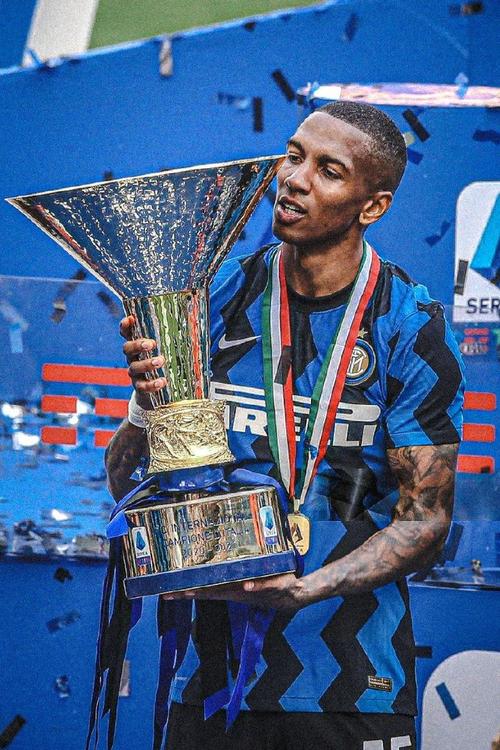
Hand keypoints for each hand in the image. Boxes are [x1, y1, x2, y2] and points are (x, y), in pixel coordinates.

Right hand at [120, 315, 165, 408]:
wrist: (159, 392)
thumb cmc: (165, 363)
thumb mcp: (167, 349)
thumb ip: (174, 338)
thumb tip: (193, 322)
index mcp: (138, 345)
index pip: (126, 333)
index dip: (125, 326)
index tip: (130, 319)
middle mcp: (133, 358)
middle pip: (127, 349)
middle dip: (138, 345)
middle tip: (151, 344)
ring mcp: (135, 372)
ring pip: (135, 367)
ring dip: (147, 364)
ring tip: (160, 361)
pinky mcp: (140, 387)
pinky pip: (142, 386)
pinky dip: (151, 384)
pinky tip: (162, 382)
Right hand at [161, 573, 307, 610]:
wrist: (292, 595)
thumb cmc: (267, 583)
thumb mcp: (246, 574)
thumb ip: (234, 565)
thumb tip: (216, 550)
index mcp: (230, 588)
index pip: (204, 590)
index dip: (185, 591)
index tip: (166, 591)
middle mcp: (237, 590)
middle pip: (211, 592)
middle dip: (191, 592)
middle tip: (172, 592)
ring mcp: (252, 589)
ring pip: (231, 591)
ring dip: (217, 590)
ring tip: (199, 590)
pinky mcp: (270, 586)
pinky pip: (261, 585)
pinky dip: (254, 586)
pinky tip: (246, 586)